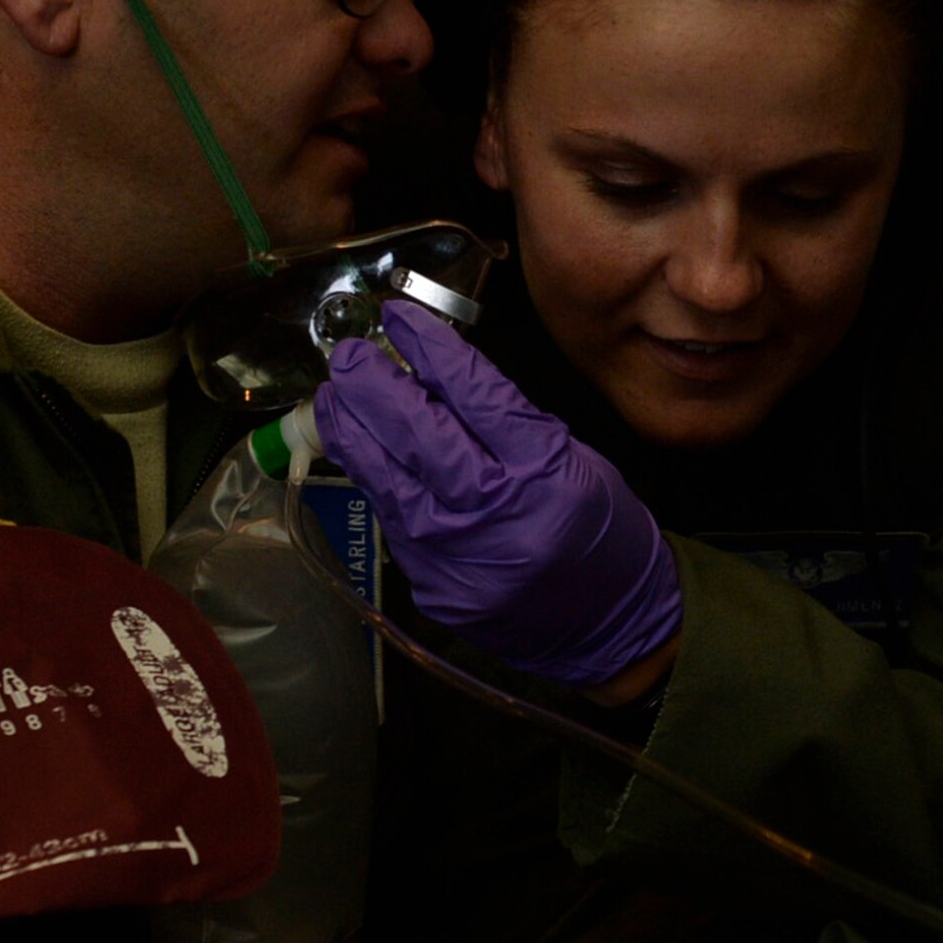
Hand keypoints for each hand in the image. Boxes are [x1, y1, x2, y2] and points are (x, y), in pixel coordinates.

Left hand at [314, 301, 681, 687]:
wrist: (610, 625)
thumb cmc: (596, 530)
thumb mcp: (572, 459)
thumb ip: (504, 420)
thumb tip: (433, 373)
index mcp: (543, 472)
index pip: (473, 393)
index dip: (429, 348)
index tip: (399, 317)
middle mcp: (494, 515)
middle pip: (418, 435)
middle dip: (374, 385)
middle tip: (349, 354)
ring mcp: (456, 556)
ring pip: (385, 478)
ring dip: (351, 430)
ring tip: (332, 394)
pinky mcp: (431, 585)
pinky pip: (391, 517)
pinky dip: (372, 477)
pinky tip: (358, 448)